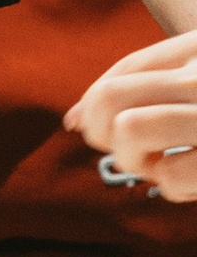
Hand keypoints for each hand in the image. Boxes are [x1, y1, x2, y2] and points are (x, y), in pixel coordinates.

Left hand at [67, 30, 196, 199]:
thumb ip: (146, 85)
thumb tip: (72, 120)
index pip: (128, 69)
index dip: (92, 102)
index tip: (82, 125)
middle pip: (112, 96)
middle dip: (104, 132)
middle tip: (129, 151)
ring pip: (130, 128)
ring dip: (133, 159)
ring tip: (161, 165)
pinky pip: (170, 175)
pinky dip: (173, 187)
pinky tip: (192, 181)